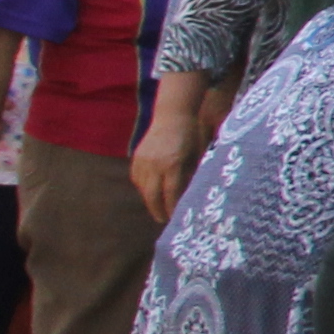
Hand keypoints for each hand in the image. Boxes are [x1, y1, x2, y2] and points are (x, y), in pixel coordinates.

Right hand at [130, 88, 203, 226]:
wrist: (173, 114)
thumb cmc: (191, 135)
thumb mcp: (196, 156)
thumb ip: (191, 175)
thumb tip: (190, 197)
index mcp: (172, 164)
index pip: (171, 193)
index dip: (173, 208)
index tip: (177, 219)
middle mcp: (155, 164)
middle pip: (152, 195)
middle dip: (158, 210)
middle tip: (163, 220)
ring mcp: (143, 160)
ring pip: (143, 187)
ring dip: (149, 200)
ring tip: (158, 208)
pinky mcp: (137, 156)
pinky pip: (136, 177)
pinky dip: (143, 187)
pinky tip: (150, 192)